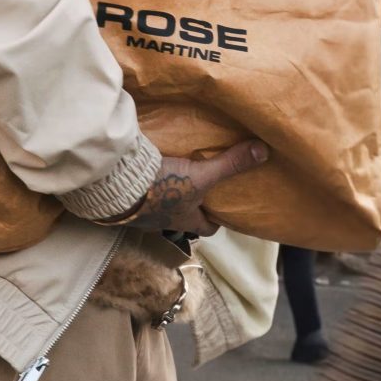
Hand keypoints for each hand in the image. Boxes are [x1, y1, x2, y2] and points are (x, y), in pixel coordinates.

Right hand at [119, 140, 267, 235]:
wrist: (117, 186)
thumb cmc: (163, 188)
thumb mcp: (200, 175)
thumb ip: (229, 165)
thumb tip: (263, 152)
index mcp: (186, 221)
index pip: (207, 228)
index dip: (217, 220)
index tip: (224, 208)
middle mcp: (164, 222)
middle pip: (185, 217)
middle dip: (194, 204)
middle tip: (203, 187)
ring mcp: (142, 213)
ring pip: (162, 206)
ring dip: (169, 194)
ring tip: (178, 174)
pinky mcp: (126, 199)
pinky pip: (141, 195)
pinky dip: (148, 186)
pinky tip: (150, 170)